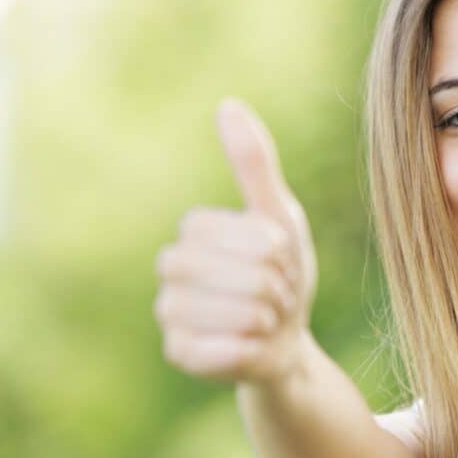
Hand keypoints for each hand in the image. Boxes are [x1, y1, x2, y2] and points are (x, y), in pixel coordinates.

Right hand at [154, 99, 317, 383]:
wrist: (287, 340)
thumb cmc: (283, 272)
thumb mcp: (280, 214)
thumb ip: (254, 163)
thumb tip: (227, 104)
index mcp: (193, 230)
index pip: (234, 231)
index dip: (271, 249)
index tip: (280, 258)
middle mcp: (171, 268)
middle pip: (239, 274)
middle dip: (274, 284)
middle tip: (277, 293)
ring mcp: (170, 313)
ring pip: (236, 313)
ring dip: (268, 317)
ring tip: (267, 317)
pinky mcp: (179, 353)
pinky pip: (224, 350)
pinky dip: (252, 348)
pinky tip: (250, 344)